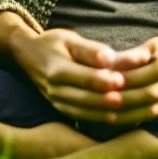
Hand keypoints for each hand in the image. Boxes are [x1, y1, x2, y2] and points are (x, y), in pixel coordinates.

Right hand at [10, 28, 152, 122]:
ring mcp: (57, 103)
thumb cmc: (54, 43)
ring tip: (126, 108)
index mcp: (57, 69)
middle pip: (85, 98)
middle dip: (107, 99)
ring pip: (84, 112)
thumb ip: (91, 50)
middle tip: (129, 97)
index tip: (121, 79)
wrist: (28, 56)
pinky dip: (98, 119)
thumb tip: (110, 58)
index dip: (102, 80)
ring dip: (105, 112)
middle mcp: (55, 90)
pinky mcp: (62, 110)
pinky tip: (116, 117)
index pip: (83, 77)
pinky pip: (81, 118)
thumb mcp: (70, 39)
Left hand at [93, 28, 157, 125]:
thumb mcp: (153, 45)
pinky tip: (117, 120)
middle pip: (142, 95)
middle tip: (98, 100)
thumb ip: (133, 55)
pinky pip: (150, 116)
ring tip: (103, 113)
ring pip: (147, 109)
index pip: (138, 75)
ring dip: (125, 113)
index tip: (99, 81)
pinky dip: (134, 119)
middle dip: (121, 99)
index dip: (119, 80)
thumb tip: (111, 62)